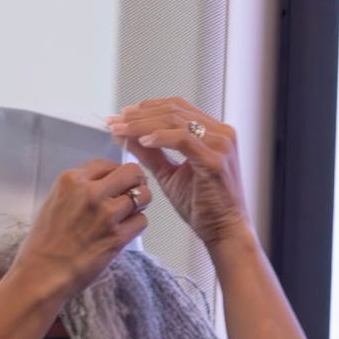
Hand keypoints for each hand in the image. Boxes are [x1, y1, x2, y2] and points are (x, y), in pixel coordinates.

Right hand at [9, 157, 150, 301]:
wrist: (42, 273)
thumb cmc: (45, 241)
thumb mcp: (54, 201)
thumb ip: (79, 188)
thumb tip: (105, 183)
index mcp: (71, 180)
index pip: (106, 164)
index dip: (115, 173)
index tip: (116, 182)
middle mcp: (91, 193)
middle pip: (132, 173)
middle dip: (136, 182)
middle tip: (132, 193)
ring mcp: (106, 214)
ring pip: (143, 196)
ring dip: (140, 204)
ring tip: (129, 212)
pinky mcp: (118, 236)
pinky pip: (142, 221)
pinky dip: (136, 224)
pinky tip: (124, 230)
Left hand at [108, 98, 250, 246]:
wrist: (223, 231)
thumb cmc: (204, 207)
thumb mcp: (169, 174)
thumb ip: (151, 153)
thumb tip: (128, 137)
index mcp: (213, 133)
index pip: (177, 107)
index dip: (146, 108)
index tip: (121, 116)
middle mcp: (221, 133)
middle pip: (174, 109)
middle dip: (139, 114)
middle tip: (115, 121)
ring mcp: (221, 145)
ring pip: (175, 121)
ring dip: (143, 124)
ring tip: (121, 131)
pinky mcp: (215, 160)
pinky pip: (182, 139)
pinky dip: (160, 137)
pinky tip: (142, 141)